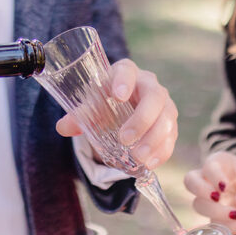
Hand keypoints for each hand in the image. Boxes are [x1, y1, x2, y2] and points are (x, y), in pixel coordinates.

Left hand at [55, 58, 177, 170]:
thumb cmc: (106, 100)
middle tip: (125, 139)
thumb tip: (63, 128)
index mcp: (126, 72)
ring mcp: (164, 103)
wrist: (123, 105)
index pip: (127, 71)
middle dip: (141, 119)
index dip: (124, 81)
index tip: (117, 96)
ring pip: (167, 118)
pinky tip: (150, 163)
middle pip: (155, 97)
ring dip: (154, 139)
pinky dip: (162, 151)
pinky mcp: (170, 123)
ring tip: (138, 157)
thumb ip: (79, 115)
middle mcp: (149, 84)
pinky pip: (171, 136)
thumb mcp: (92, 104)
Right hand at [184, 151, 235, 233]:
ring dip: (216, 212)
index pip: (208, 166)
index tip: (225, 187)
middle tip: (218, 199)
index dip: (213, 176)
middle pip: (191, 182)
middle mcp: (207, 179)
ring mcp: (206, 199)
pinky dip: (228, 226)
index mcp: (218, 163)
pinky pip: (213, 224)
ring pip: (198, 204)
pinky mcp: (212, 217)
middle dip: (202, 192)